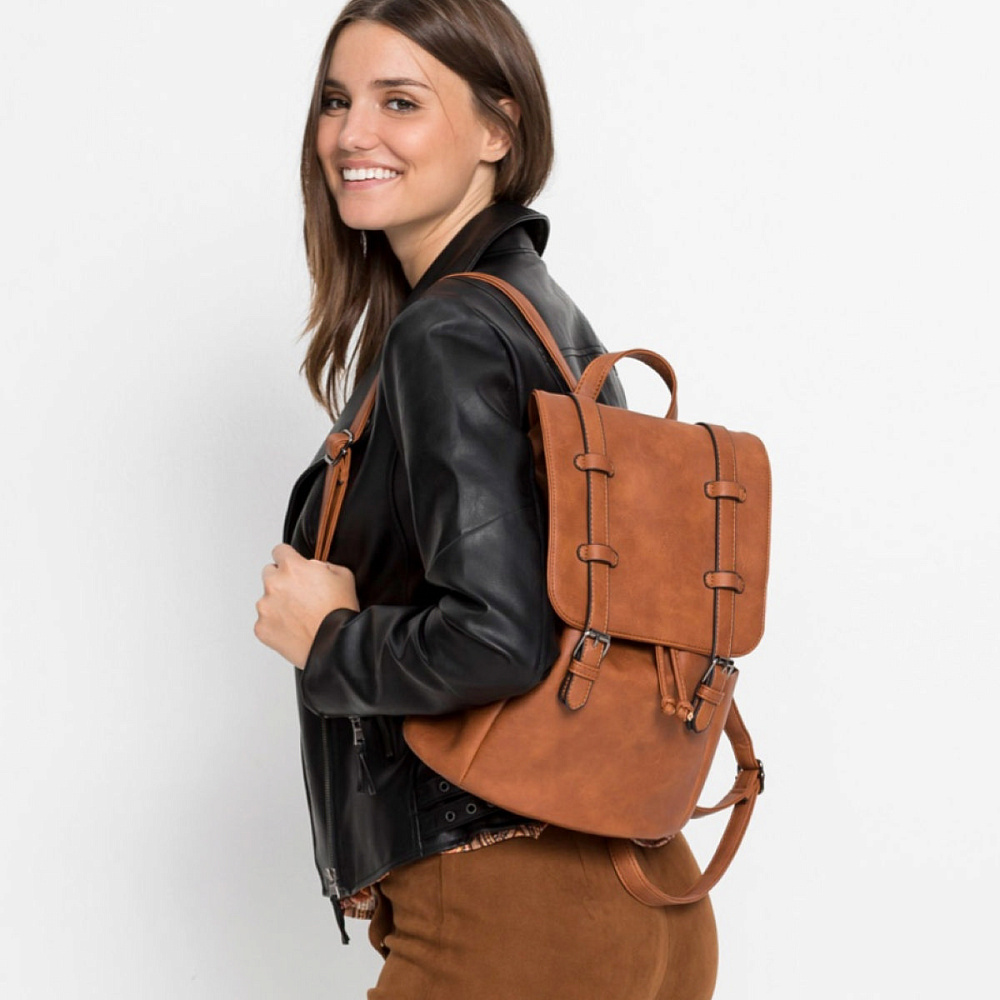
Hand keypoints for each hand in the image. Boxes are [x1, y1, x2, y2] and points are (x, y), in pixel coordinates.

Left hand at [254, 543, 360, 668]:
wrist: (335, 644)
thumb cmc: (340, 612)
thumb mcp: (343, 575)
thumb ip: (322, 565)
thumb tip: (312, 567)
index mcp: (292, 568)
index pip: (280, 551)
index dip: (288, 557)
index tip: (291, 564)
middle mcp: (274, 584)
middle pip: (269, 572)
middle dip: (282, 580)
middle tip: (299, 594)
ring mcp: (265, 607)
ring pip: (267, 599)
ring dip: (278, 603)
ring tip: (299, 616)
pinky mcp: (261, 628)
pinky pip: (265, 621)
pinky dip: (276, 624)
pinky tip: (294, 629)